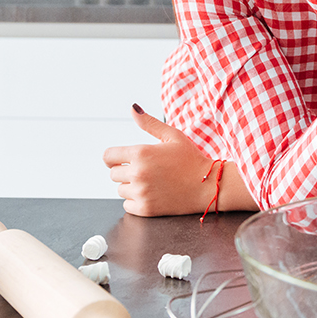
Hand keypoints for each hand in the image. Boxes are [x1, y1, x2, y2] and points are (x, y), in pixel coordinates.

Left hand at [103, 107, 231, 216]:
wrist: (208, 186)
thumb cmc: (191, 159)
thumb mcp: (172, 136)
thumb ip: (149, 123)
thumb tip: (133, 108)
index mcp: (141, 153)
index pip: (108, 156)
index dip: (114, 157)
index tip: (122, 160)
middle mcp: (138, 173)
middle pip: (113, 174)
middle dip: (125, 171)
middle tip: (146, 170)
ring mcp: (141, 192)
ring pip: (121, 190)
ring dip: (131, 186)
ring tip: (152, 182)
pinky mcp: (146, 209)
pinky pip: (127, 205)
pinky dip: (136, 201)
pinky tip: (152, 194)